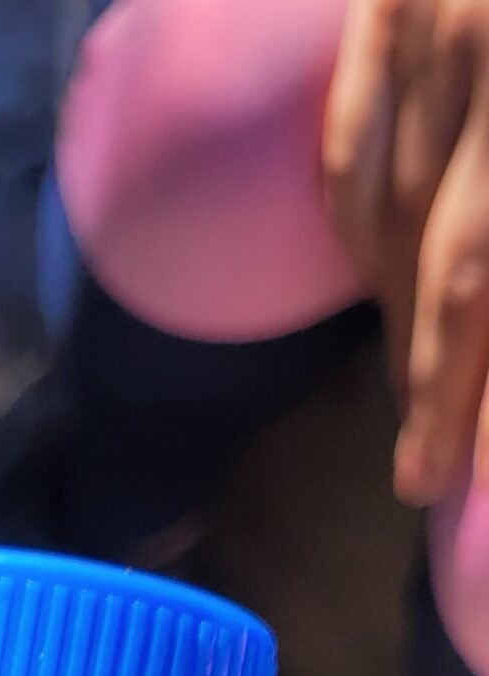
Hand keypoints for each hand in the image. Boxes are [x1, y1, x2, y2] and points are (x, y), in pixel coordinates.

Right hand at [325, 0, 488, 502]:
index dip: (470, 387)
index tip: (446, 478)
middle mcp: (485, 54)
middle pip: (439, 258)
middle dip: (432, 378)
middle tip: (415, 471)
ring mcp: (432, 14)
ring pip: (382, 197)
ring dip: (389, 305)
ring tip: (409, 384)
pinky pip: (350, 112)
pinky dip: (351, 199)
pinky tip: (368, 261)